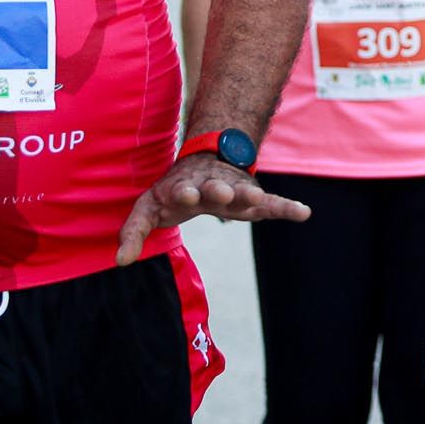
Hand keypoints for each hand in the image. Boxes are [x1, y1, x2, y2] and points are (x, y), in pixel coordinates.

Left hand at [115, 152, 309, 263]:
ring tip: (259, 200)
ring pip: (243, 193)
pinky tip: (304, 213)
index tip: (185, 194)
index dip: (184, 192)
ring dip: (250, 196)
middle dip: (218, 190)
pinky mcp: (252, 200)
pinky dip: (287, 208)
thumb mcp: (148, 208)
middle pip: (215, 188)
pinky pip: (272, 204)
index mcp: (183, 188)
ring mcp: (234, 191)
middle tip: (221, 192)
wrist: (204, 161)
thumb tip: (120, 262)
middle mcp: (211, 186)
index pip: (183, 190)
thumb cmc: (173, 191)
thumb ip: (133, 232)